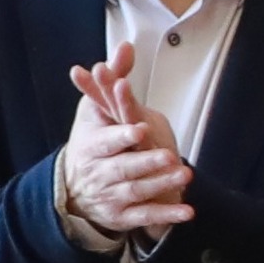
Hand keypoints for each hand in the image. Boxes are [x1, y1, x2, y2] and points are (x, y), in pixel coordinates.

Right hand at [55, 53, 191, 244]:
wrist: (75, 190)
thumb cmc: (92, 141)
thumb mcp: (96, 108)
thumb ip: (114, 78)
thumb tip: (125, 45)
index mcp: (91, 146)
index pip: (105, 142)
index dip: (122, 136)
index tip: (141, 129)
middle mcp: (99, 172)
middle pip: (123, 168)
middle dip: (146, 162)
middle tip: (170, 155)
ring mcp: (111, 195)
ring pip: (136, 191)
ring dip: (161, 184)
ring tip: (185, 175)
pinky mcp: (123, 215)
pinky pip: (146, 217)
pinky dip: (167, 216)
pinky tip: (188, 212)